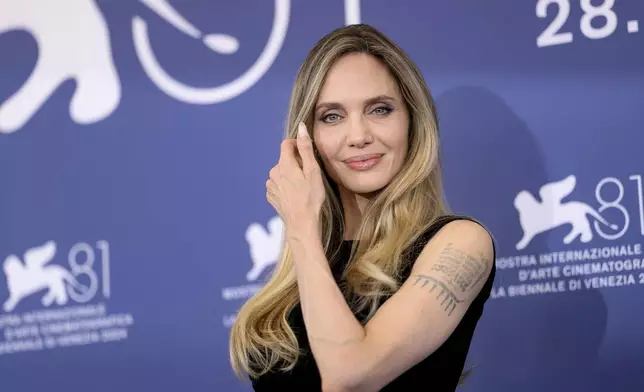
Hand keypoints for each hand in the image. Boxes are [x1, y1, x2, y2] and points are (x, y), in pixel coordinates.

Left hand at [266, 122, 325, 239]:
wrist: (301, 223)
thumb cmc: (311, 198)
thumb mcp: (312, 171)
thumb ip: (305, 149)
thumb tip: (301, 128)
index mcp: (284, 164)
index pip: (286, 144)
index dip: (297, 146)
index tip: (307, 156)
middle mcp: (273, 172)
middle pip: (284, 159)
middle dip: (295, 163)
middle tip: (308, 176)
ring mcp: (270, 185)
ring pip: (281, 172)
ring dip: (290, 175)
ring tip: (302, 188)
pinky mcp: (270, 195)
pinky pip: (278, 184)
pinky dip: (286, 186)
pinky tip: (295, 195)